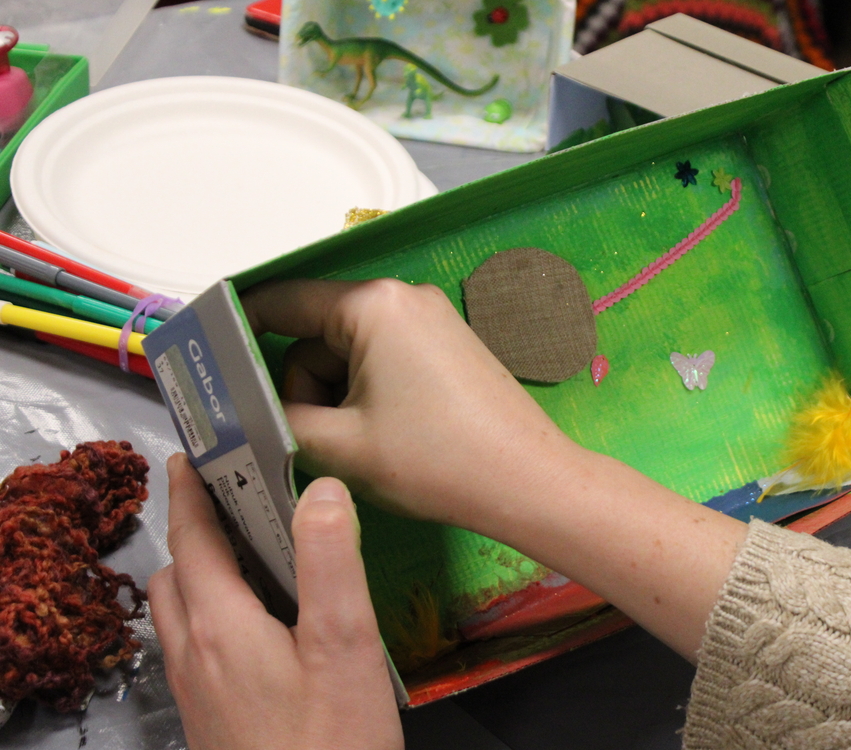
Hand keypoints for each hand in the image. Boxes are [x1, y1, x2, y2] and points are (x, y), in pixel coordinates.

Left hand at [148, 454, 402, 749]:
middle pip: (176, 575)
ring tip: (249, 558)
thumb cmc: (332, 741)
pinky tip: (260, 629)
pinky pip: (195, 650)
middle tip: (234, 499)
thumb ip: (330, 561)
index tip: (194, 452)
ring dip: (199, 575)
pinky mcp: (213, 722)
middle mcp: (195, 657)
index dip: (192, 491)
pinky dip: (211, 616)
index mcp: (221, 626)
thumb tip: (321, 488)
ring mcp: (199, 695)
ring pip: (180, 616)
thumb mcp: (344, 644)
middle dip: (194, 530)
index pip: (192, 539)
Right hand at [242, 279, 581, 527]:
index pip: (283, 302)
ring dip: (334, 398)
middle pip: (316, 334)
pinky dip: (365, 396)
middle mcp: (402, 298)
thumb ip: (278, 420)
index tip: (207, 358)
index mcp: (372, 305)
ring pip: (348, 354)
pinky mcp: (447, 348)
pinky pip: (382, 361)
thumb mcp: (339, 446)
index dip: (238, 329)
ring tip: (353, 449)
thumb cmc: (436, 460)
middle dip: (301, 387)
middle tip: (303, 440)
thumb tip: (244, 412)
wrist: (527, 482)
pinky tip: (377, 439)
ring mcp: (430, 321)